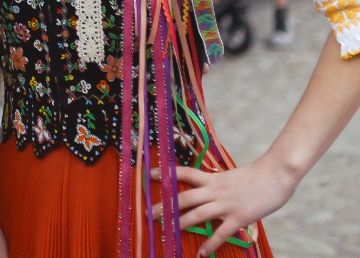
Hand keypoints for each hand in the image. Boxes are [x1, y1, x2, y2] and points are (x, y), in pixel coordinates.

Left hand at [152, 159, 295, 255]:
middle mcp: (215, 190)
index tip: (149, 174)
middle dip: (167, 206)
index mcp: (212, 178)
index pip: (184, 173)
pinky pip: (221, 232)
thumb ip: (217, 185)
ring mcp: (226, 204)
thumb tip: (207, 192)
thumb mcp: (229, 177)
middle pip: (185, 197)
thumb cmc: (253, 177)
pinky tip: (203, 252)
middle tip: (151, 213)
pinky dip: (211, 243)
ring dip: (181, 223)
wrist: (274, 176)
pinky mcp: (238, 217)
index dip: (166, 173)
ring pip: (197, 214)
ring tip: (168, 231)